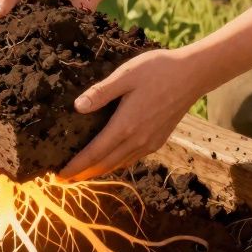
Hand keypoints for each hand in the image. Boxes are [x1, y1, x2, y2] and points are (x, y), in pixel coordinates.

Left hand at [58, 49, 205, 180]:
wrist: (192, 75)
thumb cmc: (158, 70)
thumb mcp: (126, 75)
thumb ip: (101, 92)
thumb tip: (77, 107)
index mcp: (125, 126)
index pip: (94, 154)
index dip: (75, 167)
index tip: (58, 176)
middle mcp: (137, 140)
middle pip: (104, 165)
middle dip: (82, 175)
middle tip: (63, 180)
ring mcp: (150, 143)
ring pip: (118, 165)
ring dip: (98, 171)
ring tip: (81, 173)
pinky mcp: (158, 140)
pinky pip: (132, 159)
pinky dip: (115, 164)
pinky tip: (109, 160)